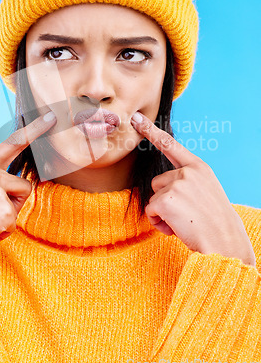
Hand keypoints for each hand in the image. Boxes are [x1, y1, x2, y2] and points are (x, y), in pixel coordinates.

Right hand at [0, 111, 56, 258]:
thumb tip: (18, 184)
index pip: (12, 142)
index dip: (34, 129)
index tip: (51, 117)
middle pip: (23, 184)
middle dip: (16, 199)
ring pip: (20, 202)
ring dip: (8, 215)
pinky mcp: (4, 209)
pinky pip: (14, 221)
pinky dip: (3, 230)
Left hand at [130, 112, 255, 266]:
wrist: (225, 243)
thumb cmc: (214, 222)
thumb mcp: (206, 191)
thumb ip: (188, 181)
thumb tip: (163, 185)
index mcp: (199, 167)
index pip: (170, 145)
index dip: (151, 131)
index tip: (136, 118)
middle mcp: (187, 172)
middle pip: (157, 182)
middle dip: (165, 200)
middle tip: (187, 214)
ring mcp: (177, 184)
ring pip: (153, 198)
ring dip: (162, 213)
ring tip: (184, 222)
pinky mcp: (166, 200)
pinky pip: (150, 211)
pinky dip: (159, 223)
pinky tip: (176, 229)